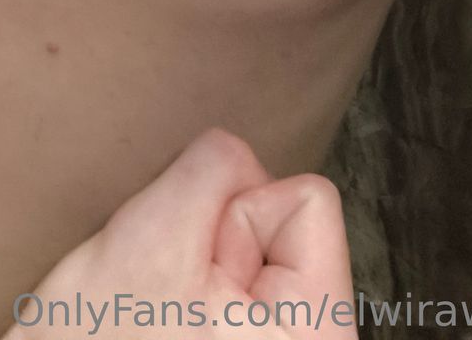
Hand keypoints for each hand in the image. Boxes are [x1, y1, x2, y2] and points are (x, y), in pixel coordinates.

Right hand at [3, 128, 357, 337]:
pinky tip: (160, 322)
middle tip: (165, 291)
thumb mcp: (153, 234)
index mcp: (318, 331)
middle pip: (281, 223)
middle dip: (215, 238)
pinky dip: (190, 287)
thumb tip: (238, 151)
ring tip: (158, 308)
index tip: (193, 266)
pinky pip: (231, 279)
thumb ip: (215, 168)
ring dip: (197, 262)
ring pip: (250, 250)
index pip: (307, 199)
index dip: (235, 213)